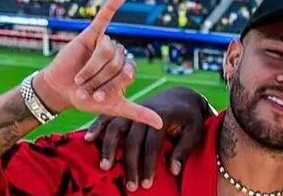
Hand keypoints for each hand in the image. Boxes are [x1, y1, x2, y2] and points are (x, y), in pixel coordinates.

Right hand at [35, 0, 162, 128]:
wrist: (60, 92)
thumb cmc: (86, 99)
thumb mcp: (114, 107)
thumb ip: (138, 112)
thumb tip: (161, 123)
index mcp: (126, 69)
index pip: (128, 73)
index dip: (112, 86)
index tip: (99, 97)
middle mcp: (119, 54)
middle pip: (117, 62)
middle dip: (98, 79)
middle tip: (85, 88)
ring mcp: (105, 44)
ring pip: (106, 51)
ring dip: (91, 69)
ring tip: (80, 79)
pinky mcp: (91, 35)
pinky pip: (104, 17)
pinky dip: (112, 5)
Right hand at [84, 87, 209, 190]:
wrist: (181, 96)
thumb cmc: (189, 118)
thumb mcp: (194, 131)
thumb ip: (183, 150)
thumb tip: (173, 170)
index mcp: (164, 117)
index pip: (153, 143)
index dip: (149, 164)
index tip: (146, 184)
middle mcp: (145, 111)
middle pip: (133, 139)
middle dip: (130, 164)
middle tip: (130, 186)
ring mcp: (133, 108)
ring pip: (117, 126)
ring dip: (109, 146)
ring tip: (105, 167)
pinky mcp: (125, 109)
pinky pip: (108, 116)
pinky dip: (97, 126)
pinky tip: (87, 139)